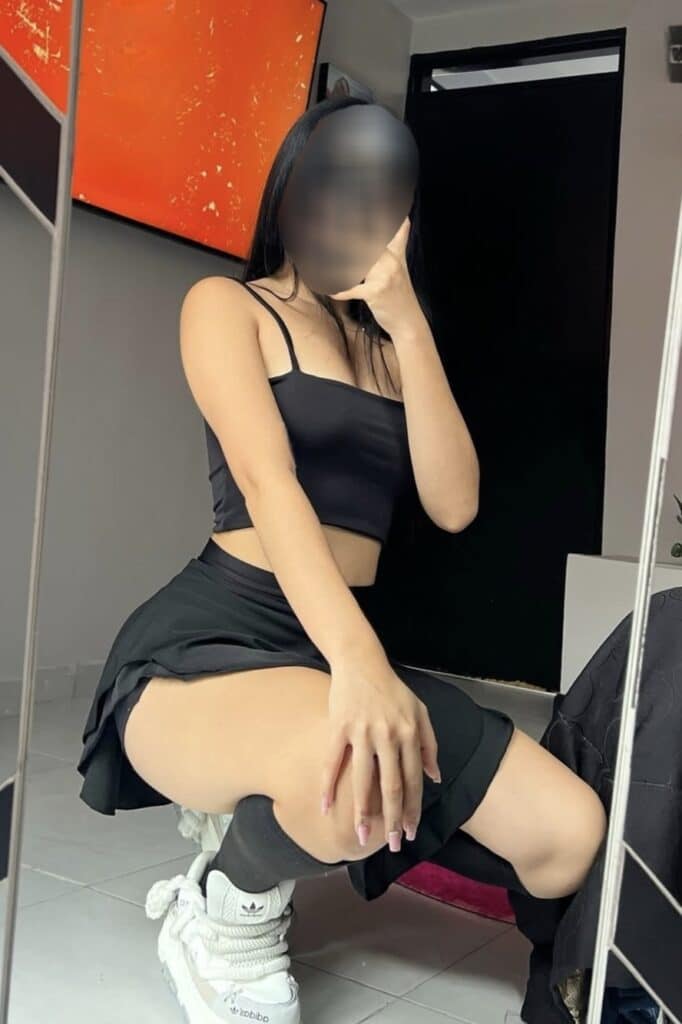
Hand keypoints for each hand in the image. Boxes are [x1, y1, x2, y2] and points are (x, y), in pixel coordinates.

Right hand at [321, 655, 440, 852]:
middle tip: (392, 844)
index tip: (410, 831)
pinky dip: (327, 785)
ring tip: (362, 836)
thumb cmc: (392, 689)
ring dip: (362, 812)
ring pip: (363, 780)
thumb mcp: (420, 711)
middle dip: (392, 819)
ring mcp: (362, 732)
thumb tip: (435, 777)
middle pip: (391, 786)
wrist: (361, 662)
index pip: (413, 779)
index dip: (412, 808)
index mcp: (409, 734)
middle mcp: (388, 736)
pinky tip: (325, 807)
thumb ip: (429, 744)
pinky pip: (332, 762)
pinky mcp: (339, 727)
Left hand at [329, 216, 426, 338]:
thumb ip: (393, 246)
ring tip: (321, 254)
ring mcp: (384, 276)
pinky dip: (339, 290)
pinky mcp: (376, 292)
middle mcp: (392, 260)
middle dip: (346, 235)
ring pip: (357, 262)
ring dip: (338, 263)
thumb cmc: (399, 294)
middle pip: (368, 240)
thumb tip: (390, 227)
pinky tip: (330, 290)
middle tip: (325, 227)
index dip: (384, 213)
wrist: (408, 321)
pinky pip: (352, 288)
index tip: (363, 202)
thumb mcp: (400, 267)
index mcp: (397, 253)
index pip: (395, 226)